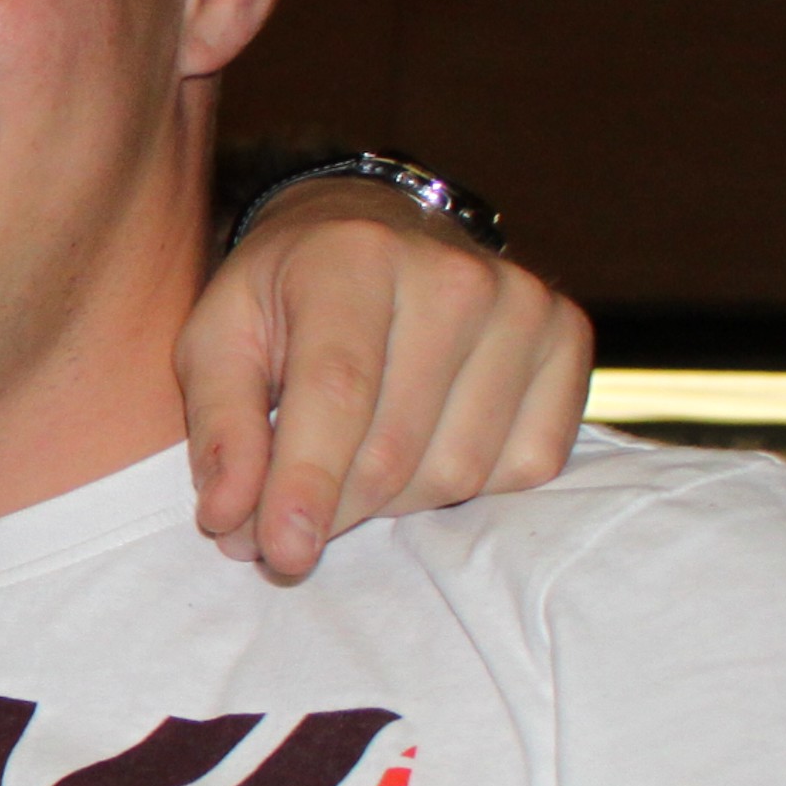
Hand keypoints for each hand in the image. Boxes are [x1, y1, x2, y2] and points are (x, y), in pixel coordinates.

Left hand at [178, 180, 590, 583]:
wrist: (373, 231)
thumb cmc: (284, 298)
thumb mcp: (216, 339)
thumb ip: (220, 425)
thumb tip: (227, 513)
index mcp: (353, 257)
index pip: (338, 392)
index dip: (306, 485)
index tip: (279, 553)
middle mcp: (452, 274)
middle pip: (394, 448)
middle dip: (330, 511)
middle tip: (273, 532)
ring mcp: (524, 303)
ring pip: (456, 470)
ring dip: (388, 506)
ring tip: (341, 481)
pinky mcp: (568, 338)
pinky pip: (523, 464)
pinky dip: (461, 488)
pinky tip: (417, 452)